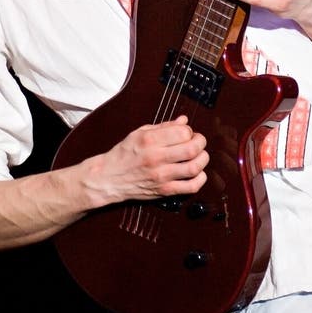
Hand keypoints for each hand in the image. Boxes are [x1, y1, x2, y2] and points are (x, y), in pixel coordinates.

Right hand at [89, 115, 208, 206]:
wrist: (108, 178)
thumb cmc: (123, 154)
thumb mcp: (139, 133)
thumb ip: (164, 127)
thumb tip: (183, 121)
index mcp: (149, 140)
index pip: (182, 132)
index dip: (190, 131)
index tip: (187, 132)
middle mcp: (156, 158)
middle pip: (191, 149)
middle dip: (201, 142)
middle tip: (198, 142)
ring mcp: (161, 176)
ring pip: (194, 168)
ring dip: (203, 159)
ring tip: (199, 155)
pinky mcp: (164, 191)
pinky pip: (190, 187)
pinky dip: (200, 179)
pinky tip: (197, 172)